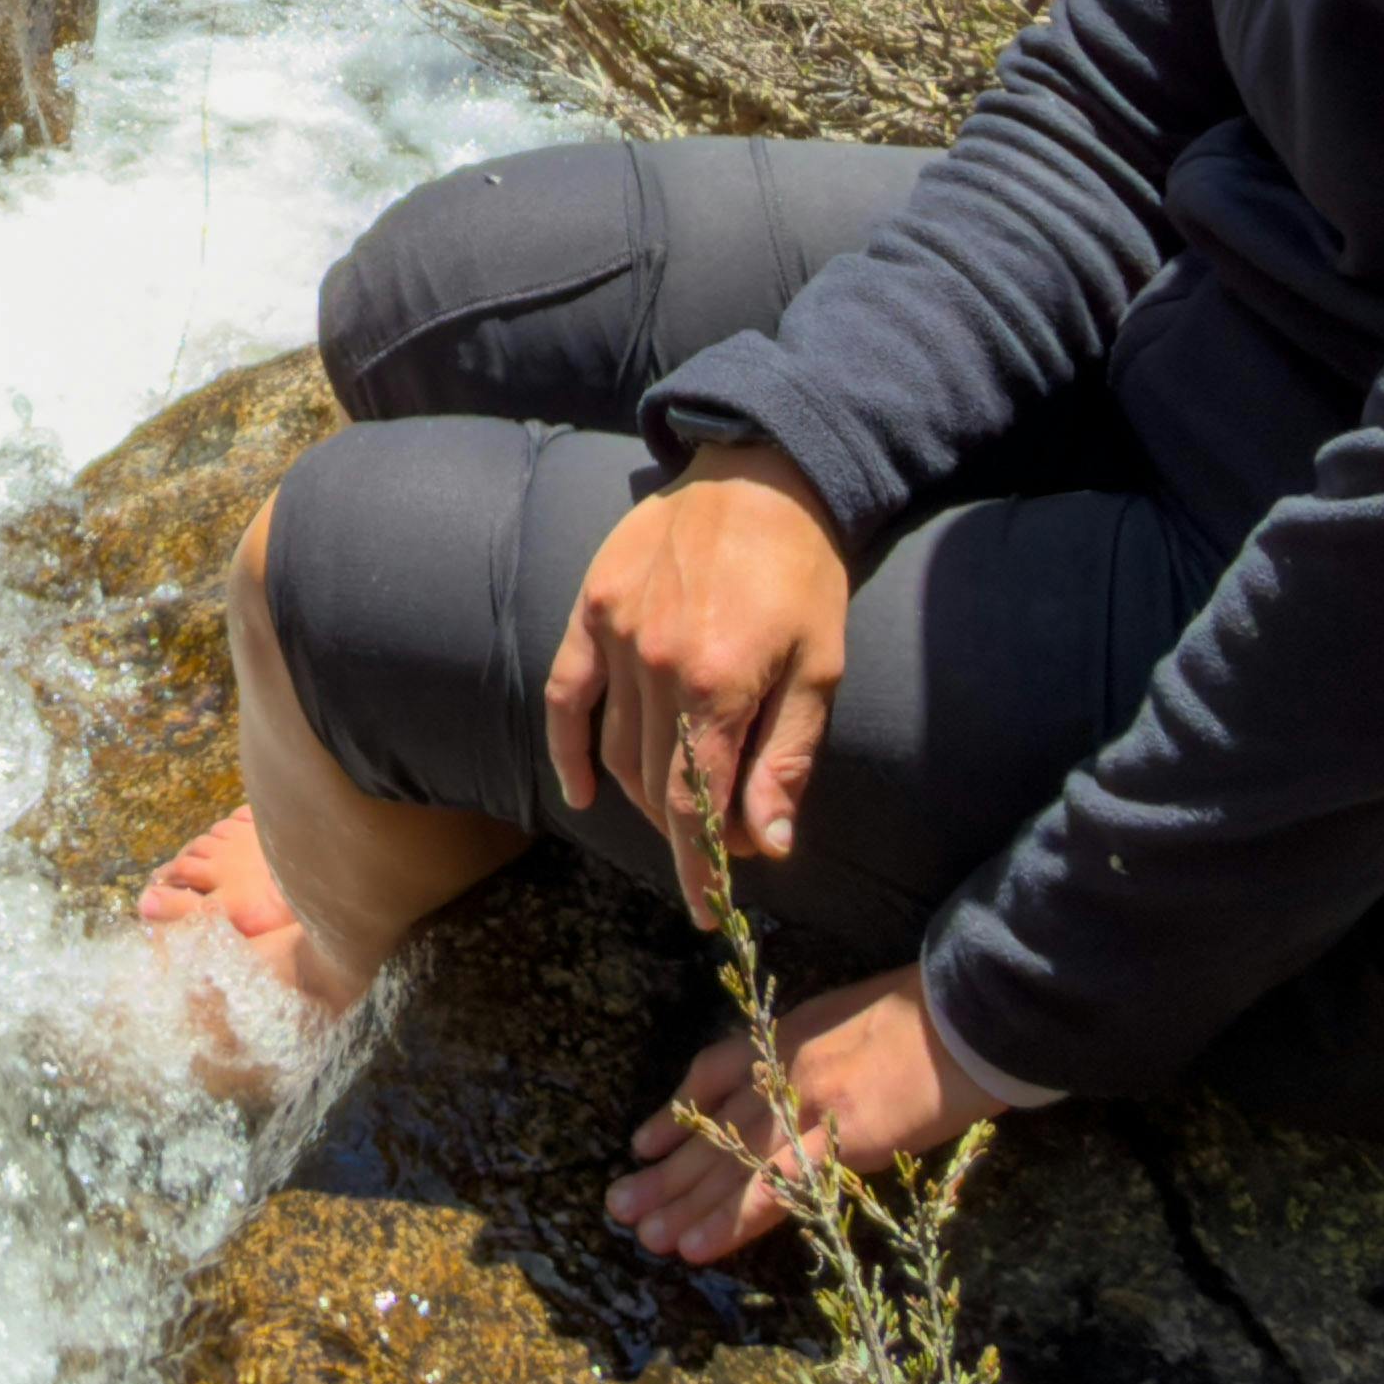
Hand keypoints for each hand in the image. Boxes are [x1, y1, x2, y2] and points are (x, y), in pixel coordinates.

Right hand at [550, 448, 853, 911]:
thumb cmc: (804, 573)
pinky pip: (564, 696)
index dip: (700, 866)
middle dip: (684, 832)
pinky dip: (568, 750)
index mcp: (717, 684)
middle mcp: (655, 664)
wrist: (763, 473)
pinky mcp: (592, 608)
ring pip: (614, 748)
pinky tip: (583, 789)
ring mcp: (615, 634)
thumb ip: (786, 758)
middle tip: (720, 847)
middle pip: (652, 783)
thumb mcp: (819, 669)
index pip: (692, 804)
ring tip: (678, 811)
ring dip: (643, 795)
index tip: (710, 910)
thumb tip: (769, 843)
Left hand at [612, 968, 975, 1267]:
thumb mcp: (854, 1017)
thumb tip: (801, 1087)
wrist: (972, 1010)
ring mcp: (807, 1104)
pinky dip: (732, 1219)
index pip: (714, 1075)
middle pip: (711, 1128)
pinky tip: (697, 1246)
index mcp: (788, 1034)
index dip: (674, 1111)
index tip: (642, 1141)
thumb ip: (819, 1051)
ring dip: (683, 1204)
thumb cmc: (932, 1014)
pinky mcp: (838, 1140)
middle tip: (619, 1206)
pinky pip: (772, 1189)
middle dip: (664, 1171)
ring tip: (642, 1235)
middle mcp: (782, 1068)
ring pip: (729, 1163)